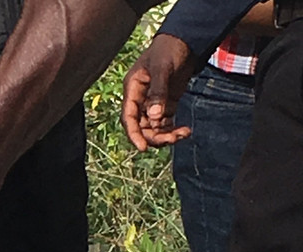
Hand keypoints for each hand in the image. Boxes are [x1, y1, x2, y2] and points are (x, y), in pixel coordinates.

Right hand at [120, 34, 196, 149]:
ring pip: (154, 128)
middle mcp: (140, 99)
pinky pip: (166, 124)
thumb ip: (158, 92)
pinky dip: (174, 130)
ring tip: (184, 133)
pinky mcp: (166, 104)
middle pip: (142, 127)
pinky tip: (186, 130)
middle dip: (155, 137)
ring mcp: (153, 103)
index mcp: (133, 90)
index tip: (143, 148)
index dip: (134, 134)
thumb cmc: (170, 49)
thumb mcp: (163, 68)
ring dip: (166, 135)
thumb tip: (154, 117)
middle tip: (173, 139)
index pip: (129, 117)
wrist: (186, 40)